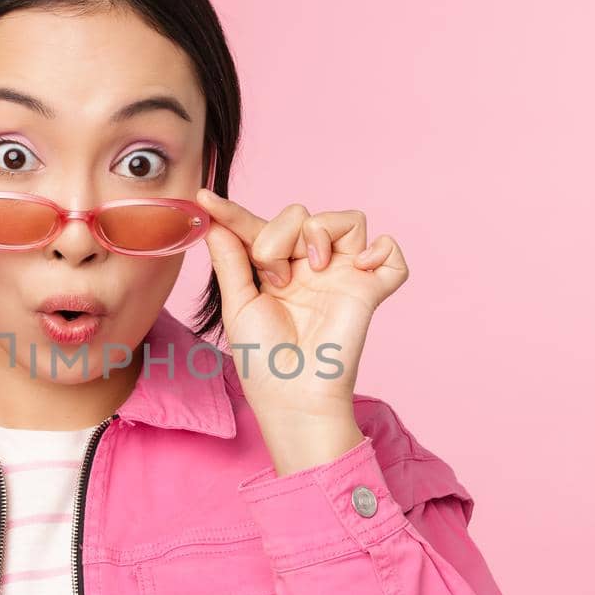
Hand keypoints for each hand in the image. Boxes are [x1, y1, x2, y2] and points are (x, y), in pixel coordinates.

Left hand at [197, 188, 408, 472]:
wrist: (293, 396)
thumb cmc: (263, 362)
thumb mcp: (237, 305)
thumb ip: (230, 260)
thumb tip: (213, 221)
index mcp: (275, 269)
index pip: (257, 228)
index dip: (232, 212)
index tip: (204, 198)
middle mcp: (310, 267)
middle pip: (300, 214)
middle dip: (279, 235)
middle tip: (276, 277)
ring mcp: (342, 276)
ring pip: (346, 219)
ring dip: (322, 234)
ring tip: (313, 271)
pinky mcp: (370, 289)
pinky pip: (390, 251)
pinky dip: (382, 249)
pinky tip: (360, 266)